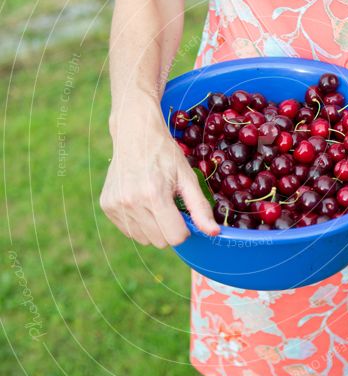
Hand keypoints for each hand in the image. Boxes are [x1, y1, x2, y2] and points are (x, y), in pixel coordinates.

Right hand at [100, 104, 219, 246]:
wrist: (135, 133)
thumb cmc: (165, 154)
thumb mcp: (187, 177)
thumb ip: (200, 208)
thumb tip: (214, 233)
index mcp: (153, 194)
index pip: (175, 237)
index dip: (184, 228)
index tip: (183, 213)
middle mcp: (131, 202)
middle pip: (160, 242)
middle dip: (169, 228)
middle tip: (168, 204)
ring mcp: (116, 205)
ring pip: (143, 239)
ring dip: (153, 227)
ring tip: (153, 201)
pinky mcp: (106, 206)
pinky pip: (129, 231)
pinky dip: (139, 222)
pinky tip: (140, 200)